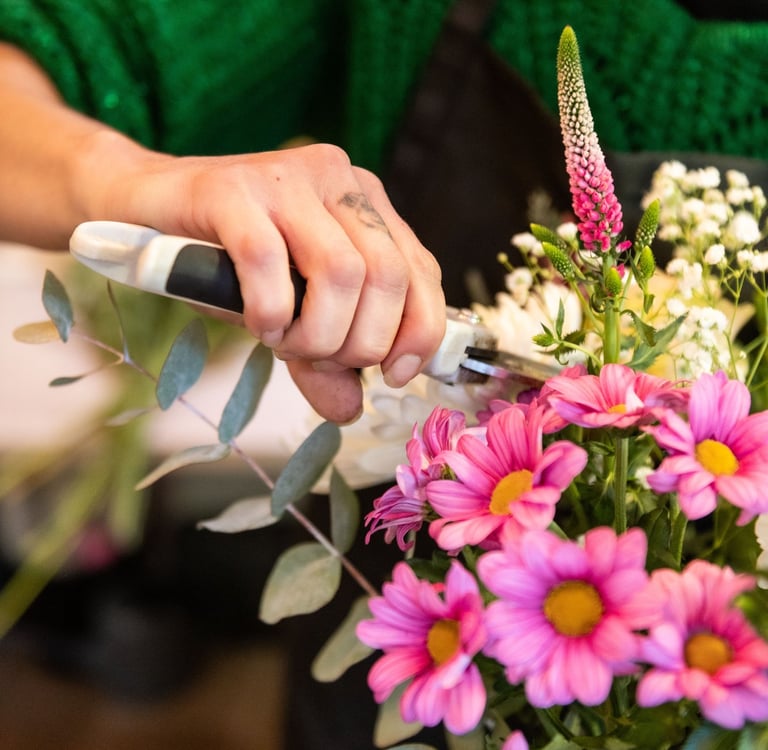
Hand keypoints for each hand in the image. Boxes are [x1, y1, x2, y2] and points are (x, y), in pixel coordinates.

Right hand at [86, 140, 445, 421]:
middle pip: (386, 276)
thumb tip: (350, 410)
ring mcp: (286, 178)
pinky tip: (259, 324)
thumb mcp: (291, 314)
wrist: (146, 206)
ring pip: (338, 272)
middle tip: (319, 358)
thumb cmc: (228, 261)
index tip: (392, 375)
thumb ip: (324, 359)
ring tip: (283, 342)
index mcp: (367, 204)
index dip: (418, 332)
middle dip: (360, 342)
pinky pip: (268, 261)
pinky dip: (270, 311)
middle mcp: (338, 179)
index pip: (421, 271)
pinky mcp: (231, 188)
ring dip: (316, 333)